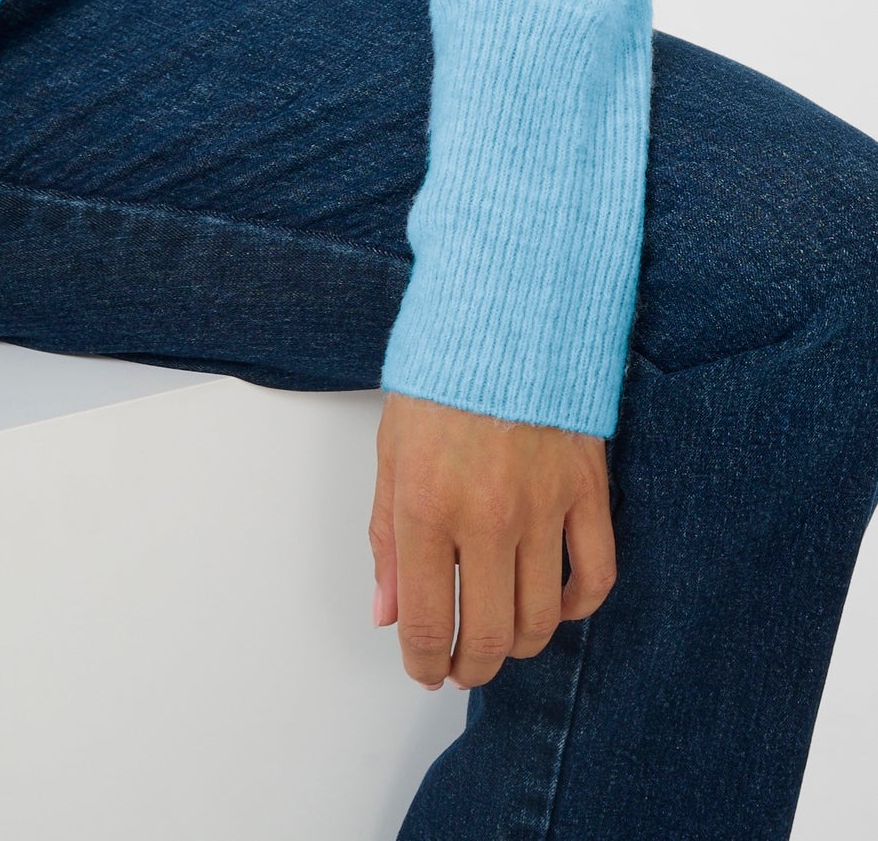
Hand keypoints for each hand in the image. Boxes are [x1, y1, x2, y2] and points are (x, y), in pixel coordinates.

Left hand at [369, 391, 615, 690]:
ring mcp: (543, 507)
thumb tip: (389, 614)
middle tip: (462, 666)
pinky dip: (577, 607)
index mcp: (426, 505)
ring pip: (541, 618)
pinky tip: (555, 605)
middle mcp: (485, 516)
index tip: (424, 669)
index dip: (425, 662)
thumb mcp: (391, 452)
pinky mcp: (587, 492)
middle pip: (490, 633)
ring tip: (502, 641)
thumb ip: (387, 540)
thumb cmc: (439, 377)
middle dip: (472, 665)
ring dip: (520, 646)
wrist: (502, 313)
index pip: (428, 621)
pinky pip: (594, 576)